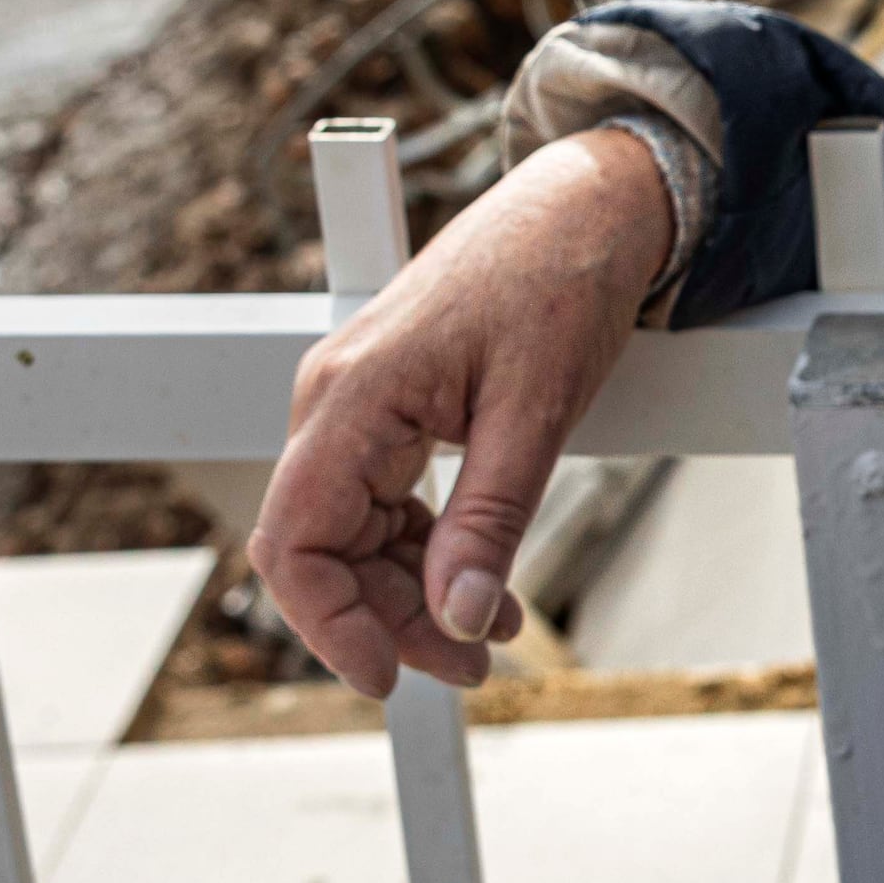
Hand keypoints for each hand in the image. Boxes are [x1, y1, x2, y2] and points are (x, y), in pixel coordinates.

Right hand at [252, 126, 672, 692]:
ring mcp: (359, 401)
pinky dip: (428, 547)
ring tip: (494, 631)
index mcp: (352, 395)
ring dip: (413, 591)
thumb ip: (490, 520)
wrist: (588, 204)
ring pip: (354, 532)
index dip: (330, 625)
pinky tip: (482, 579)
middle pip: (323, 549)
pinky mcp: (390, 404)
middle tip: (474, 665)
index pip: (295, 542)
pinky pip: (383, 499)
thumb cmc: (560, 277)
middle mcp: (335, 399)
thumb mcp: (537, 413)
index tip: (389, 679)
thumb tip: (457, 617)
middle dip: (389, 620)